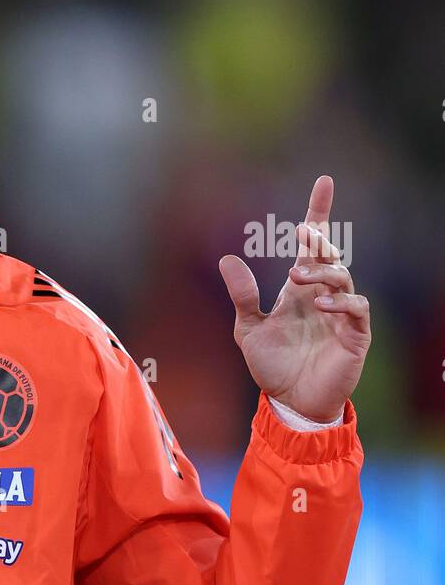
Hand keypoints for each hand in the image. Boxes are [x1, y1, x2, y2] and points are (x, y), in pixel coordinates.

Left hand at [218, 175, 370, 422]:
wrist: (289, 402)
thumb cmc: (272, 366)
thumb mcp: (249, 329)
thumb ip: (242, 296)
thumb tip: (228, 259)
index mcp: (299, 288)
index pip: (313, 244)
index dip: (318, 212)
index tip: (323, 182)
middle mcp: (323, 294)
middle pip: (330, 254)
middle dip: (319, 240)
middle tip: (303, 233)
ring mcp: (341, 313)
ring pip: (343, 277)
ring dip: (323, 271)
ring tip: (298, 278)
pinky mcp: (355, 334)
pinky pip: (356, 308)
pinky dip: (340, 301)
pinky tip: (320, 303)